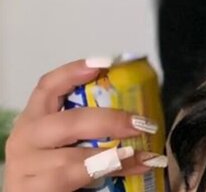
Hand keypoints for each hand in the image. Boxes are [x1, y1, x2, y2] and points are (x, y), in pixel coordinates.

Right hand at [2, 58, 166, 190]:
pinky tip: (129, 167)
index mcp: (35, 120)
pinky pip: (71, 178)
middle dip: (109, 120)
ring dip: (113, 154)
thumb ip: (93, 129)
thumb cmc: (56, 170)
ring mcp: (25, 166)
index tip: (105, 63)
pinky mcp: (31, 189)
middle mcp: (25, 138)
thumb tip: (140, 116)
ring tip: (141, 153)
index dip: (74, 71)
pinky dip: (102, 171)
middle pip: (68, 121)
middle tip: (142, 123)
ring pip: (73, 156)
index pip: (48, 87)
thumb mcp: (70, 143)